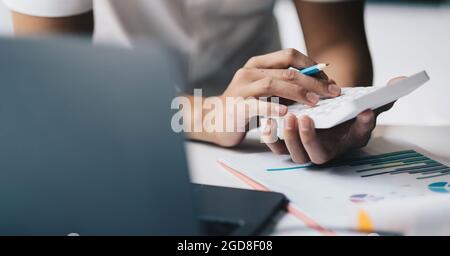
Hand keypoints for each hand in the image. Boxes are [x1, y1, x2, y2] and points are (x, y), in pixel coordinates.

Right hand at [211, 49, 339, 146]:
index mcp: (258, 64)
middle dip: (313, 81)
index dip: (312, 66)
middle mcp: (249, 72)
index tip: (329, 81)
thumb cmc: (244, 106)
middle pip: (286, 71)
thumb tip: (317, 88)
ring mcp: (241, 88)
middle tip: (332, 92)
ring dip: (298, 92)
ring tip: (315, 102)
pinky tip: (286, 113)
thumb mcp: (265, 92)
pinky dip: (271, 108)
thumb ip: (285, 87)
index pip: (290, 55)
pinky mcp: (237, 106)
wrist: (214, 120)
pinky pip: (256, 105)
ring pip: (273, 84)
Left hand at [263, 77, 405, 163]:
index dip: (358, 128)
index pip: (350, 141)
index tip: (361, 113)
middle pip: (312, 154)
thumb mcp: (365, 105)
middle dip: (307, 138)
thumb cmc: (345, 112)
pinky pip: (276, 145)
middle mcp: (321, 150)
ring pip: (293, 152)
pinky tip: (269, 120)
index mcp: (343, 143)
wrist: (326, 111)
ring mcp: (302, 148)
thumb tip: (401, 81)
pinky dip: (271, 136)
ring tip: (288, 116)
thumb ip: (382, 98)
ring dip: (289, 137)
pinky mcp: (285, 142)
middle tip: (305, 119)